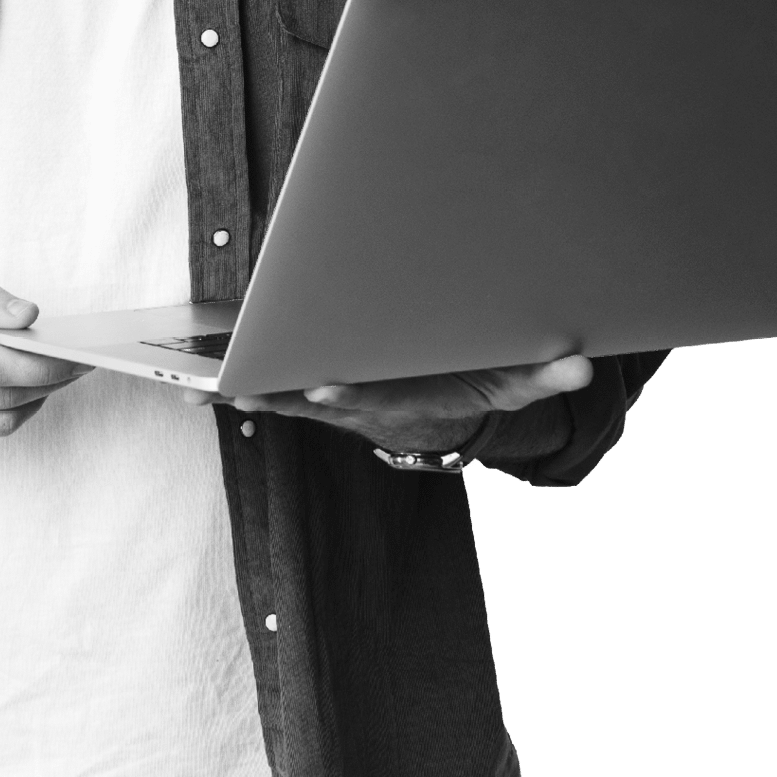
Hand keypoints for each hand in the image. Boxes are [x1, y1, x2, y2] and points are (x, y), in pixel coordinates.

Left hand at [227, 356, 594, 456]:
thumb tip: (582, 366)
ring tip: (199, 388)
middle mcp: (369, 399)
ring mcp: (338, 397)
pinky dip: (234, 386)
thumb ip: (547, 373)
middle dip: (280, 391)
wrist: (441, 411)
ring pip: (286, 395)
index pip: (379, 398)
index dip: (353, 396)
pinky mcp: (315, 387)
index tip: (325, 389)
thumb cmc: (475, 379)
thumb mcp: (517, 380)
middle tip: (238, 389)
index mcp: (409, 396)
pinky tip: (193, 385)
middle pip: (319, 397)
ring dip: (244, 391)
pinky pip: (270, 388)